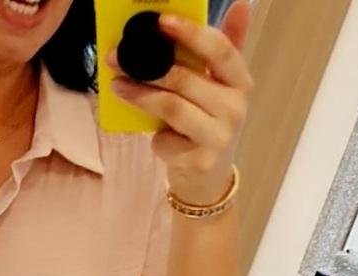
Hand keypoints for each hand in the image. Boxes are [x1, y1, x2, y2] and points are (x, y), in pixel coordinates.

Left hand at [111, 0, 252, 207]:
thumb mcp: (219, 85)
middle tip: (117, 57)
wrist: (208, 176)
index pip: (220, 50)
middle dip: (148, 66)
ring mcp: (218, 136)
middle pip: (186, 79)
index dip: (191, 33)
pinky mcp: (199, 160)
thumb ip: (224, 47)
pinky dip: (153, 135)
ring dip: (140, 94)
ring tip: (118, 85)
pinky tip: (150, 132)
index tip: (161, 21)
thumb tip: (240, 4)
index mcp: (240, 81)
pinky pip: (165, 138)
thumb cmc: (208, 122)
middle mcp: (235, 108)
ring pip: (172, 107)